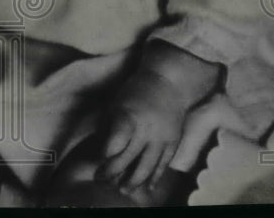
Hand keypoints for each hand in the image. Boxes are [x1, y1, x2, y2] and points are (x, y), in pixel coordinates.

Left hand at [97, 69, 188, 191]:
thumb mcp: (115, 104)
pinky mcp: (173, 143)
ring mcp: (162, 139)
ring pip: (146, 168)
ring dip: (132, 182)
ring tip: (121, 189)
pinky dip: (154, 178)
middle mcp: (146, 130)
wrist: (168, 83)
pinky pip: (163, 166)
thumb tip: (101, 154)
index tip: (99, 158)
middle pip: (127, 160)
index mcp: (128, 117)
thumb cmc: (135, 92)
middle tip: (102, 179)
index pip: (115, 144)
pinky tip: (146, 188)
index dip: (105, 155)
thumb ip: (107, 128)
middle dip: (112, 173)